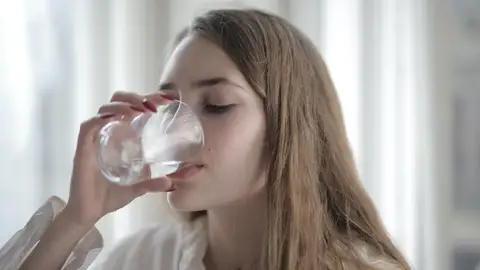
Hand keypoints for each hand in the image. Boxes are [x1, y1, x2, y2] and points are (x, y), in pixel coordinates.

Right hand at [64, 91, 173, 227]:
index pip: (133, 107)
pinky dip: (102, 118)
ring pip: (105, 109)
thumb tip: (186, 176)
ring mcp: (94, 139)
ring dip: (124, 104)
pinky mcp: (83, 148)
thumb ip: (158, 181)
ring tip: (141, 110)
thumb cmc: (111, 196)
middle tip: (154, 106)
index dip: (149, 98)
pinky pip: (89, 125)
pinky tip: (117, 118)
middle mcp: (107, 132)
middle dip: (136, 97)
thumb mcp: (141, 187)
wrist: (90, 213)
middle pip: (118, 101)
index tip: (168, 99)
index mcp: (120, 135)